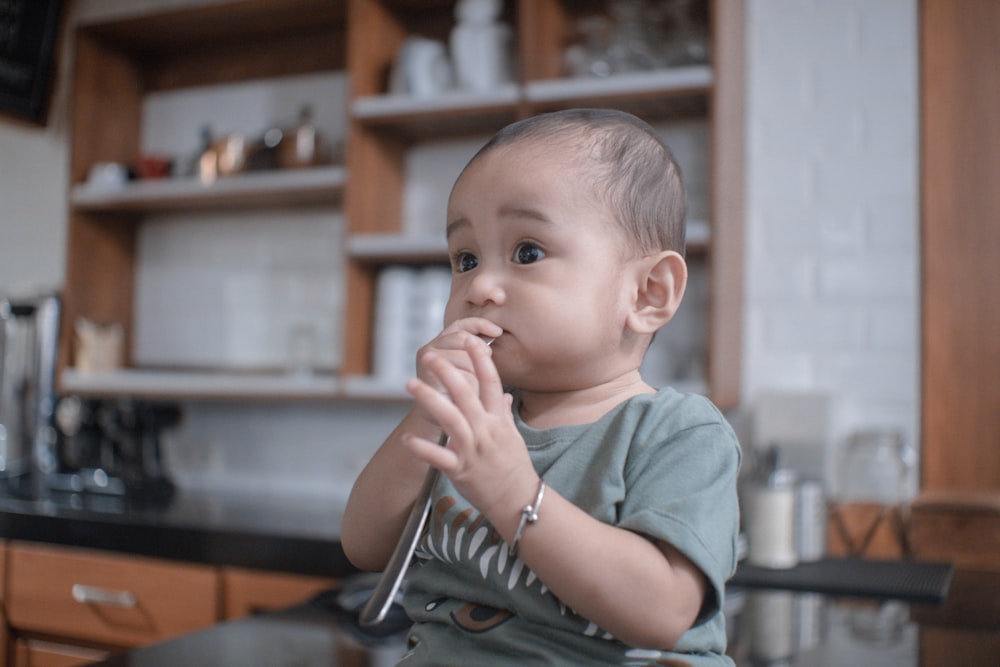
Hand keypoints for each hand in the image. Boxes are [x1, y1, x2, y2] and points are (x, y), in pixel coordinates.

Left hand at [404, 334, 536, 520]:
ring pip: (450, 418)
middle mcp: (486, 429)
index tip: (471, 338)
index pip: (491, 381)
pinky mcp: (461, 470)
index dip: (481, 359)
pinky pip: (438, 457)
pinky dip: (422, 448)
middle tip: (429, 356)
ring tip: (410, 384)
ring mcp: (473, 449)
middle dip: (446, 371)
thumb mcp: (512, 434)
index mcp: (498, 418)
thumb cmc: (514, 465)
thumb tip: (503, 392)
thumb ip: (503, 411)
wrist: (518, 499)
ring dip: (429, 399)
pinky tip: (407, 439)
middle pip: (465, 393)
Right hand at [416, 317, 502, 390]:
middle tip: (484, 370)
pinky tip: (467, 395)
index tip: (498, 331)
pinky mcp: (428, 374)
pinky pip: (458, 373)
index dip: (480, 324)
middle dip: (480, 351)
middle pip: (463, 338)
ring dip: (475, 373)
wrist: (439, 422)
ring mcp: (427, 359)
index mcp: (442, 342)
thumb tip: (497, 333)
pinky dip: (469, 384)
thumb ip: (479, 352)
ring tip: (474, 388)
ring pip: (463, 356)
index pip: (461, 324)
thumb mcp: (471, 370)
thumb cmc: (459, 396)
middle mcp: (431, 347)